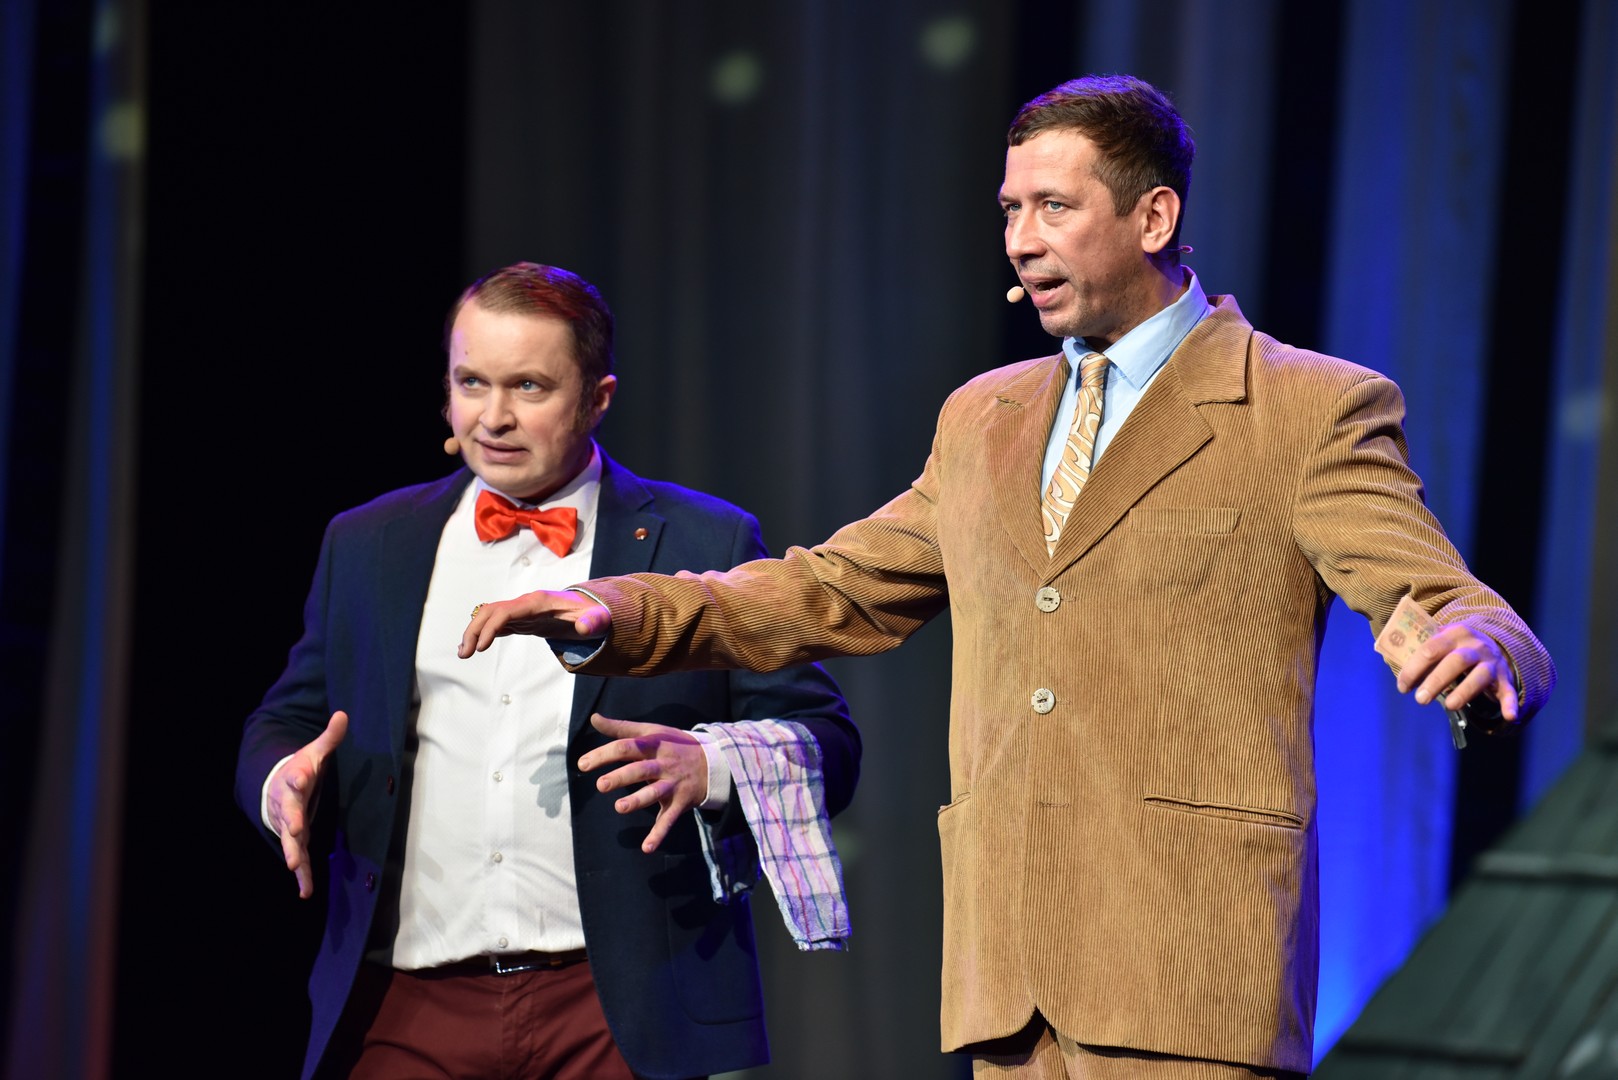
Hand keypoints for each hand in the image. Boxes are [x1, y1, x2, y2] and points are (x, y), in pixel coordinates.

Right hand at [266, 710, 347, 898]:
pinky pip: (298, 858)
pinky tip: (305, 892)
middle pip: (289, 813)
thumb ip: (330, 737)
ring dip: (292, 852)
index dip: (298, 776)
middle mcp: (287, 805)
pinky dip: (302, 875)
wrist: (275, 786)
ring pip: (290, 840)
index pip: (296, 777)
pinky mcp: (294, 839)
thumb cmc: (300, 768)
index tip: (301, 775)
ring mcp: (288, 824)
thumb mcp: (314, 752)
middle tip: (296, 828)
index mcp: (294, 780)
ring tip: (294, 866)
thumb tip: (343, 714)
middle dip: (292, 821)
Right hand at [457, 589, 611, 657]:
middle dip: (474, 630)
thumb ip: (594, 622)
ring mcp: (521, 611)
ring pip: (489, 616)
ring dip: (474, 632)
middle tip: (465, 654)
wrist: (591, 609)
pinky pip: (496, 624)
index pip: (507, 611)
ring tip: (463, 653)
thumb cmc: (594, 613)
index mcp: (539, 602)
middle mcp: (525, 604)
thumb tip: (585, 628)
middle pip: (491, 611)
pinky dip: (482, 634)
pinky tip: (472, 648)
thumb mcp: (599, 618)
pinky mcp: (521, 621)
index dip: (491, 626)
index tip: (482, 647)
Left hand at [577, 714, 708, 852]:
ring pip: (654, 793)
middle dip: (621, 777)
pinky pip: (668, 819)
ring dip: (638, 801)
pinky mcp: (680, 803)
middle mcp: (663, 764)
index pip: (627, 747)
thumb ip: (621, 727)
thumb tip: (594, 718)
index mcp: (653, 745)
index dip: (604, 754)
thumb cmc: (674, 745)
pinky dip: (659, 834)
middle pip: (640, 769)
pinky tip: (646, 848)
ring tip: (620, 807)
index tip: (583, 764)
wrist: (713, 762)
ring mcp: (672, 784)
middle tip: (600, 785)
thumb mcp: (652, 731)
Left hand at [1395, 621, 1519, 724]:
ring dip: (1464, 692)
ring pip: (1479, 677)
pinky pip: (1509, 691)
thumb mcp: (1439, 641)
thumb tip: (1392, 663)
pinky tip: (1511, 716)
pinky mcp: (1505, 678)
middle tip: (1420, 699)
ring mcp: (1492, 662)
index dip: (1414, 669)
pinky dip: (1510, 703)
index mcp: (1454, 633)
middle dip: (1436, 681)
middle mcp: (1475, 646)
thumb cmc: (1453, 647)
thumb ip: (1419, 650)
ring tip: (1450, 706)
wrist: (1491, 643)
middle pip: (1455, 662)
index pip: (1430, 649)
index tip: (1402, 686)